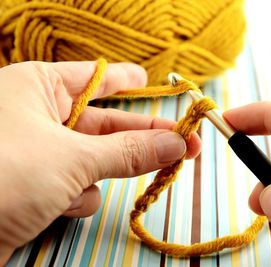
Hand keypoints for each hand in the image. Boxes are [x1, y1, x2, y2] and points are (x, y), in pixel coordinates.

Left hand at [0, 61, 200, 263]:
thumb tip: (176, 143)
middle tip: (186, 143)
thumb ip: (129, 150)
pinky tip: (55, 206)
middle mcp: (36, 117)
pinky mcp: (37, 187)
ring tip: (76, 187)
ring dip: (96, 176)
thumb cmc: (1, 176)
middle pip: (105, 125)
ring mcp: (37, 154)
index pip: (94, 78)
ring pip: (94, 160)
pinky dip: (74, 198)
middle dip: (142, 138)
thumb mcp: (72, 157)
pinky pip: (77, 186)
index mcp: (36, 89)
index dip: (125, 80)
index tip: (151, 81)